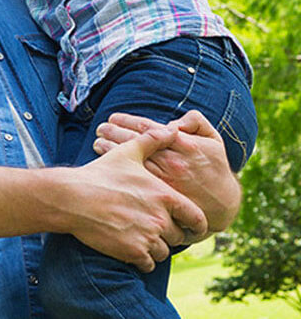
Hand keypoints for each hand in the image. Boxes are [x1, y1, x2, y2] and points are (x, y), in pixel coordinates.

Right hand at [70, 125, 206, 271]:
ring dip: (155, 248)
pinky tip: (130, 248)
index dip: (196, 225)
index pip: (197, 219)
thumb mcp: (127, 153)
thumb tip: (171, 129)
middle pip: (178, 237)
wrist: (72, 197)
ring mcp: (148, 237)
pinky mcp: (133, 251)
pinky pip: (149, 264)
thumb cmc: (99, 174)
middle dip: (168, 234)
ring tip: (139, 237)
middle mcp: (161, 218)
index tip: (190, 227)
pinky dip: (142, 260)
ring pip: (164, 252)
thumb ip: (153, 141)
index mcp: (165, 196)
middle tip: (153, 229)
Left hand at [94, 110, 240, 237]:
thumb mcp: (213, 139)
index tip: (113, 118)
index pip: (147, 128)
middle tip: (100, 128)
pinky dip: (119, 169)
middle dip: (113, 133)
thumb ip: (196, 122)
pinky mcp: (159, 194)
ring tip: (98, 142)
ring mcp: (164, 179)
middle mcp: (171, 160)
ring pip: (130, 160)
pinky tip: (106, 163)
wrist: (223, 202)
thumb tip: (172, 121)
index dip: (127, 121)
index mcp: (182, 143)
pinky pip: (133, 179)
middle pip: (134, 142)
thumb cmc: (215, 167)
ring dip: (111, 149)